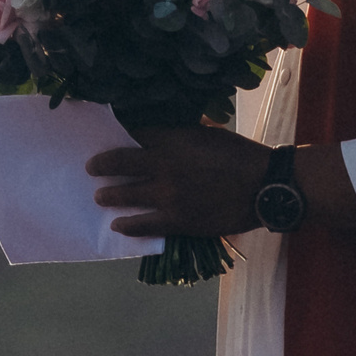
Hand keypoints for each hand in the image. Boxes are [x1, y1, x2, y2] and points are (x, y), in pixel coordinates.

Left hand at [86, 124, 269, 237]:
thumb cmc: (240, 155)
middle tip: (91, 169)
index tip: (106, 140)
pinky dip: (127, 225)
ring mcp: (168, 195)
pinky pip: (143, 225)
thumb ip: (182, 132)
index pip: (133, 135)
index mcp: (172, 140)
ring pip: (125, 195)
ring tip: (100, 197)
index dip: (118, 138)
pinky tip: (118, 224)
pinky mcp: (177, 221)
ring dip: (108, 196)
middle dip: (100, 166)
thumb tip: (162, 130)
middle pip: (119, 164)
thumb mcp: (209, 133)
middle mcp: (163, 166)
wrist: (264, 186)